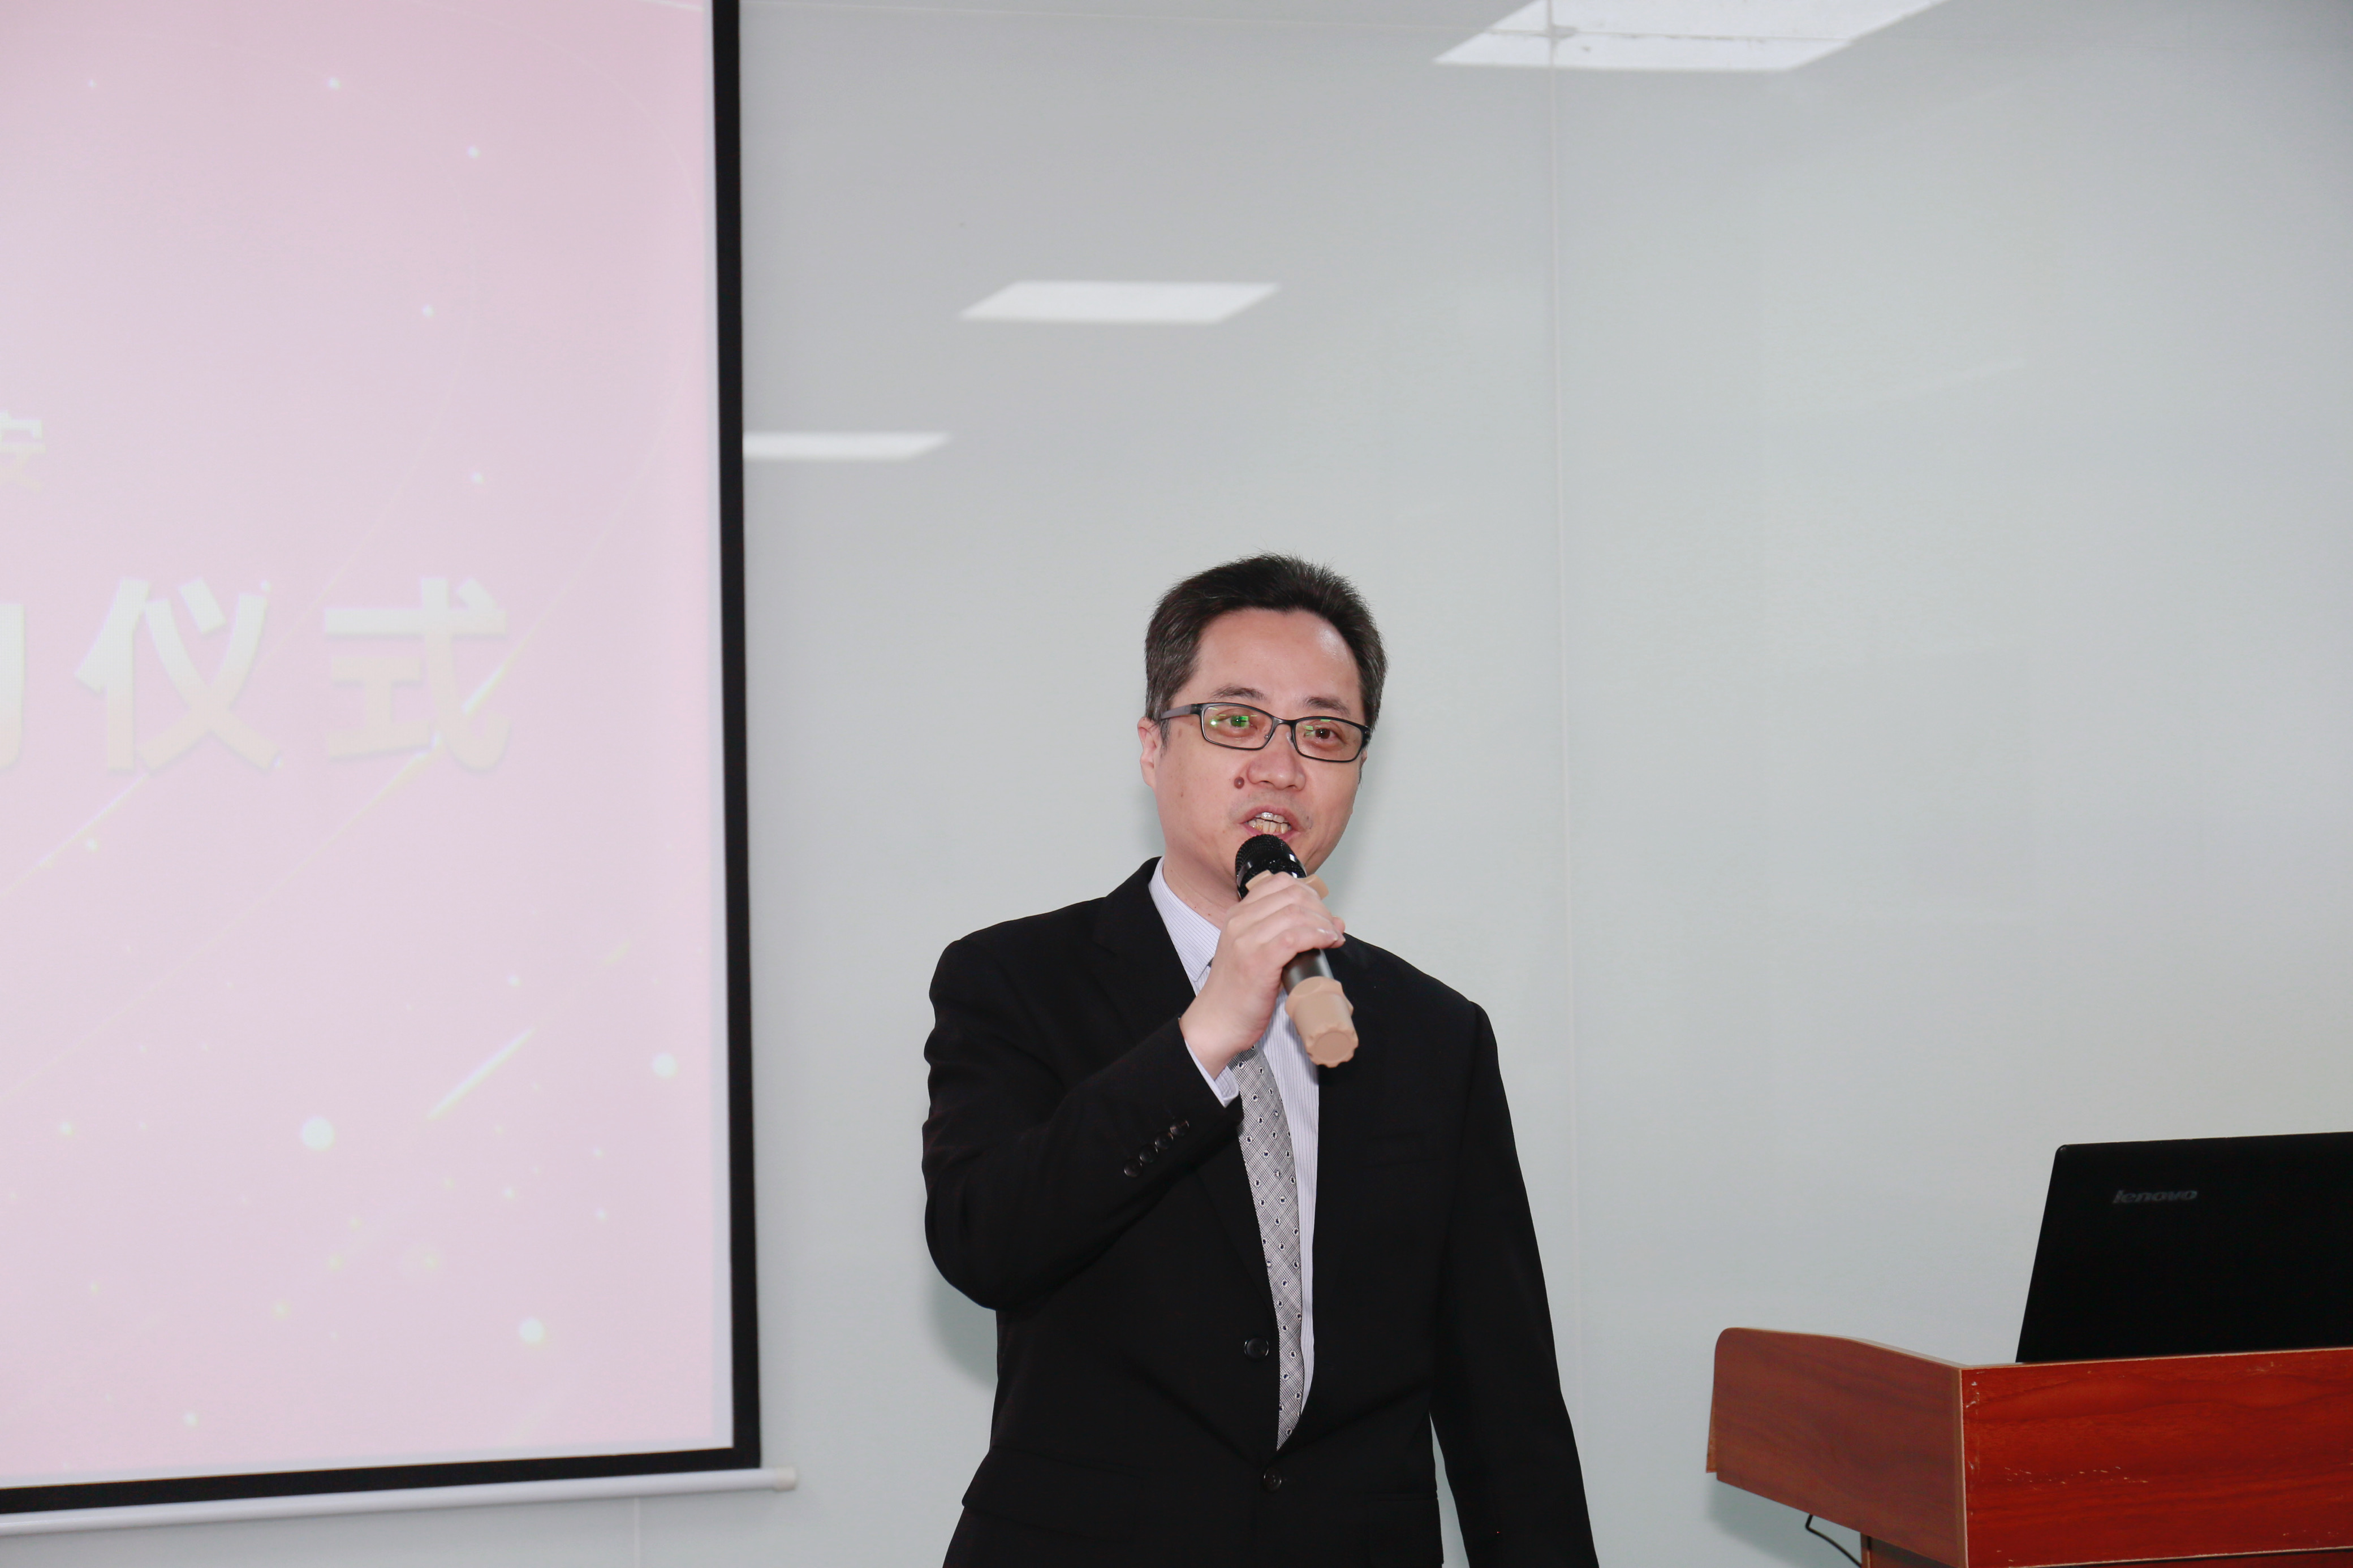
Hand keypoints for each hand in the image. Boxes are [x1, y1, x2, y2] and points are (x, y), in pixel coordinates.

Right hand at [1180, 873, 1344, 1076]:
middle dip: (1321, 908)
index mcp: (1237, 915)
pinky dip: (1318, 936)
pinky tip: (1328, 942)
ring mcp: (1247, 940)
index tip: (1321, 912)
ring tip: (1333, 937)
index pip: (1279, 883)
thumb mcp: (1253, 952)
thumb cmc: (1237, 993)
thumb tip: (1327, 923)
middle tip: (1332, 927)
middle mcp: (1239, 922)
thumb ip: (1281, 935)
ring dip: (1324, 922)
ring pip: (1296, 913)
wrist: (1217, 1022)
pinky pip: (1295, 937)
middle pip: (1292, 895)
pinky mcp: (1258, 961)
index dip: (1309, 893)